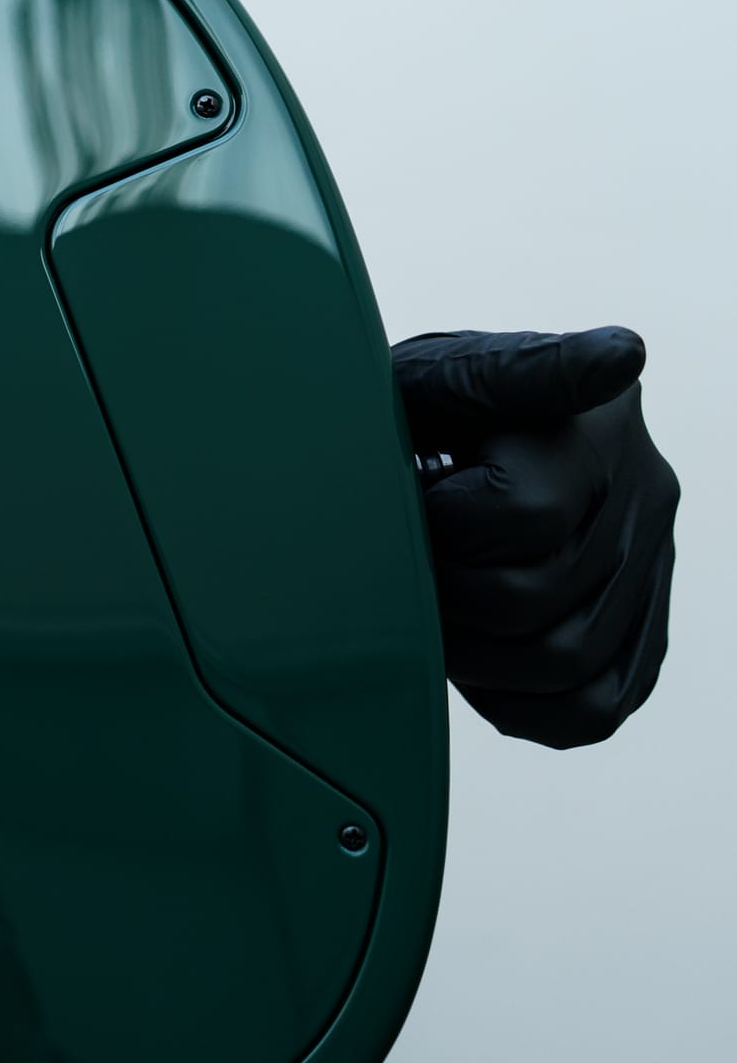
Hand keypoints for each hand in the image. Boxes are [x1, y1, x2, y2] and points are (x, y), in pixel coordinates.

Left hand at [392, 327, 678, 747]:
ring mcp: (647, 568)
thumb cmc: (415, 407)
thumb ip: (517, 368)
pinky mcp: (637, 631)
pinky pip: (593, 708)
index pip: (524, 516)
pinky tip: (478, 662)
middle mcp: (644, 498)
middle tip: (415, 561)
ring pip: (562, 664)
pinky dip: (520, 702)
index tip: (424, 490)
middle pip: (530, 602)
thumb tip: (623, 354)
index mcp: (595, 430)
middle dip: (445, 591)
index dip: (446, 523)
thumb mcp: (436, 375)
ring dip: (473, 652)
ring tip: (438, 606)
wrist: (427, 444)